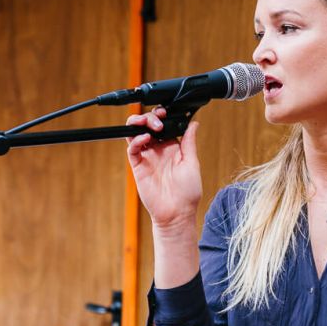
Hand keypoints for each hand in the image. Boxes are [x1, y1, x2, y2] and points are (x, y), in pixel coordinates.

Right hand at [125, 107, 201, 228]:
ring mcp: (147, 157)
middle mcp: (158, 150)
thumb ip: (189, 142)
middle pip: (148, 126)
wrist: (177, 213)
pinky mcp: (138, 166)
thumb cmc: (188, 192)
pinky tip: (145, 139)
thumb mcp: (192, 163)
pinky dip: (136, 141)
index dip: (162, 116)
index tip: (166, 112)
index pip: (163, 125)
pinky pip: (132, 149)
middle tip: (158, 120)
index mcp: (172, 147)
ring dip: (139, 124)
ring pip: (136, 134)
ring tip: (148, 125)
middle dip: (150, 117)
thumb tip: (194, 123)